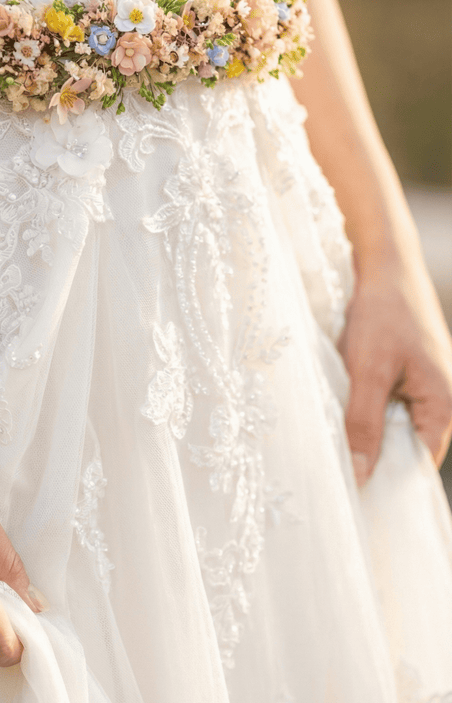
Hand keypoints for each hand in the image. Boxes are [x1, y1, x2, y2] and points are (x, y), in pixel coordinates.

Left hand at [339, 257, 451, 486]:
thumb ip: (364, 423)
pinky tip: (339, 418)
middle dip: (373, 464)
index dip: (388, 489)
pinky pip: (387, 411)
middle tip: (335, 484)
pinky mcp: (406, 380)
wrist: (385, 266)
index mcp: (443, 408)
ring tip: (333, 453)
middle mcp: (440, 405)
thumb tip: (361, 476)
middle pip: (405, 454)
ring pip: (393, 432)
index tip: (355, 508)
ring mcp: (424, 392)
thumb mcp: (366, 369)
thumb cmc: (381, 313)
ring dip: (365, 438)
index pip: (419, 470)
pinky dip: (365, 416)